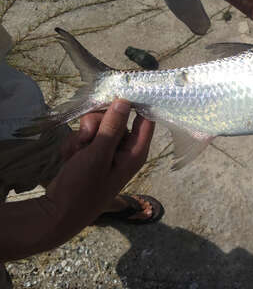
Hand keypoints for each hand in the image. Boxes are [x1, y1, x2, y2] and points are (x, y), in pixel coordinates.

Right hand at [46, 99, 154, 234]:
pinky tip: (70, 158)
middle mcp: (125, 149)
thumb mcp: (98, 155)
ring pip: (98, 124)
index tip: (121, 90)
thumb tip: (125, 101)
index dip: (136, 103)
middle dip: (97, 123)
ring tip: (76, 153)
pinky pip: (86, 136)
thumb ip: (112, 128)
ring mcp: (108, 151)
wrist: (57, 212)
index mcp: (136, 151)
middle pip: (117, 117)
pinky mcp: (92, 153)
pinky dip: (76, 144)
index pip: (146, 119)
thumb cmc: (82, 187)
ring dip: (83, 135)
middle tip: (87, 135)